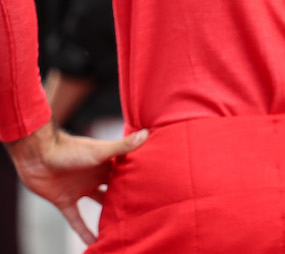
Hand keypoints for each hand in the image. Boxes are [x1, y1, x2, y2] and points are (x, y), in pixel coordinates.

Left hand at [6, 121, 147, 245]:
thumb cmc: (70, 149)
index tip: (155, 187)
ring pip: (98, 205)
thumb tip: (146, 133)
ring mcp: (80, 190)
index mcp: (106, 163)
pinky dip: (84, 232)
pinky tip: (94, 244)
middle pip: (114, 190)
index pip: (127, 172)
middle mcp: (95, 177)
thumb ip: (122, 146)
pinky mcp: (65, 201)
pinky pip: (76, 220)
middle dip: (126, 198)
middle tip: (143, 211)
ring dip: (108, 216)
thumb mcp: (100, 151)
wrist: (37, 156)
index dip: (139, 178)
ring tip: (123, 227)